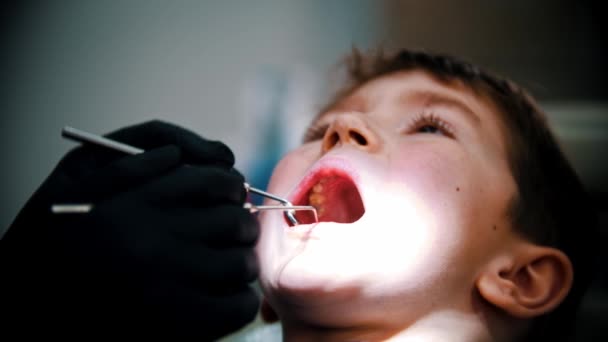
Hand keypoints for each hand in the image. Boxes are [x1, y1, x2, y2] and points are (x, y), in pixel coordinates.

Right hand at [0, 120, 259, 338]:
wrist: (29, 296)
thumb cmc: (52, 232)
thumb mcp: (79, 174)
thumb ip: (136, 156)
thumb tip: (187, 155)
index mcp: (138, 199)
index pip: (217, 181)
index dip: (230, 187)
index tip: (228, 196)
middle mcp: (156, 239)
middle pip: (235, 222)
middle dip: (242, 223)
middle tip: (234, 230)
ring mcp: (166, 284)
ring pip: (240, 263)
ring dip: (243, 260)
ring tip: (230, 262)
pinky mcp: (173, 326)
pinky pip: (234, 309)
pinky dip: (241, 301)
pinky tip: (228, 296)